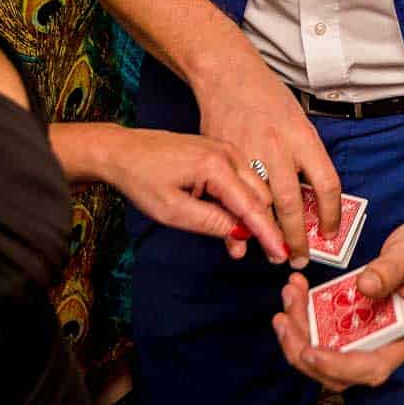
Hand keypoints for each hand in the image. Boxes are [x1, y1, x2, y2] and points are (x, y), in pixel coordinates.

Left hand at [96, 126, 287, 262]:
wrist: (122, 150)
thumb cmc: (141, 177)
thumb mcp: (172, 210)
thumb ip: (210, 223)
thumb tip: (241, 234)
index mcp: (216, 166)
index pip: (251, 206)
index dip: (267, 233)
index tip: (281, 254)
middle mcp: (227, 153)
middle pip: (260, 196)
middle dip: (260, 226)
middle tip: (254, 253)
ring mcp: (225, 150)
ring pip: (254, 188)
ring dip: (249, 215)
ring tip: (234, 242)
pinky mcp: (220, 153)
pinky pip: (241, 180)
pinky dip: (240, 202)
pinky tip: (226, 220)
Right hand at [192, 42, 341, 265]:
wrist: (228, 76)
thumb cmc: (268, 100)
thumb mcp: (299, 123)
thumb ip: (304, 160)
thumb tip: (311, 202)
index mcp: (303, 137)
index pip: (327, 184)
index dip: (331, 214)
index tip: (329, 233)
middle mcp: (278, 147)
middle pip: (292, 204)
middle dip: (297, 238)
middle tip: (300, 257)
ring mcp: (248, 153)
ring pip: (261, 206)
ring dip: (267, 235)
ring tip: (274, 251)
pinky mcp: (223, 158)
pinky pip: (232, 197)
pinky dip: (237, 220)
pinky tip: (243, 235)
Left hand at [272, 214, 403, 389]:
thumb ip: (390, 270)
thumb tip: (364, 286)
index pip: (372, 366)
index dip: (339, 366)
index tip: (310, 351)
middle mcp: (386, 343)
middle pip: (341, 370)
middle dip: (305, 351)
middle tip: (284, 319)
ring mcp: (369, 334)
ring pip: (328, 352)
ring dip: (300, 333)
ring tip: (287, 296)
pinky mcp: (356, 321)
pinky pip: (326, 330)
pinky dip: (305, 315)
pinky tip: (295, 289)